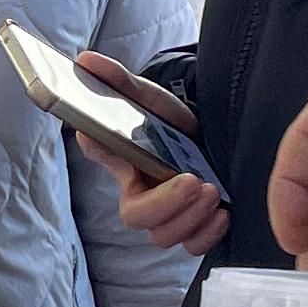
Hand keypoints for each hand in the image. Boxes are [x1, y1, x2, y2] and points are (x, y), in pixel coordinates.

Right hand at [71, 53, 230, 253]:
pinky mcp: (196, 226)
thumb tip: (85, 61)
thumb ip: (120, 82)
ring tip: (212, 191)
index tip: (122, 144)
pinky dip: (207, 235)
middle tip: (195, 182)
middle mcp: (144, 194)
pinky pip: (193, 246)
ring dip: (190, 218)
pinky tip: (222, 214)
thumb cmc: (175, 122)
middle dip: (167, 205)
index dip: (105, 154)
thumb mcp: (152, 99)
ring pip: (165, 236)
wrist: (213, 137)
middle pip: (137, 218)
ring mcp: (170, 214)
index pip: (104, 158)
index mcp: (126, 162)